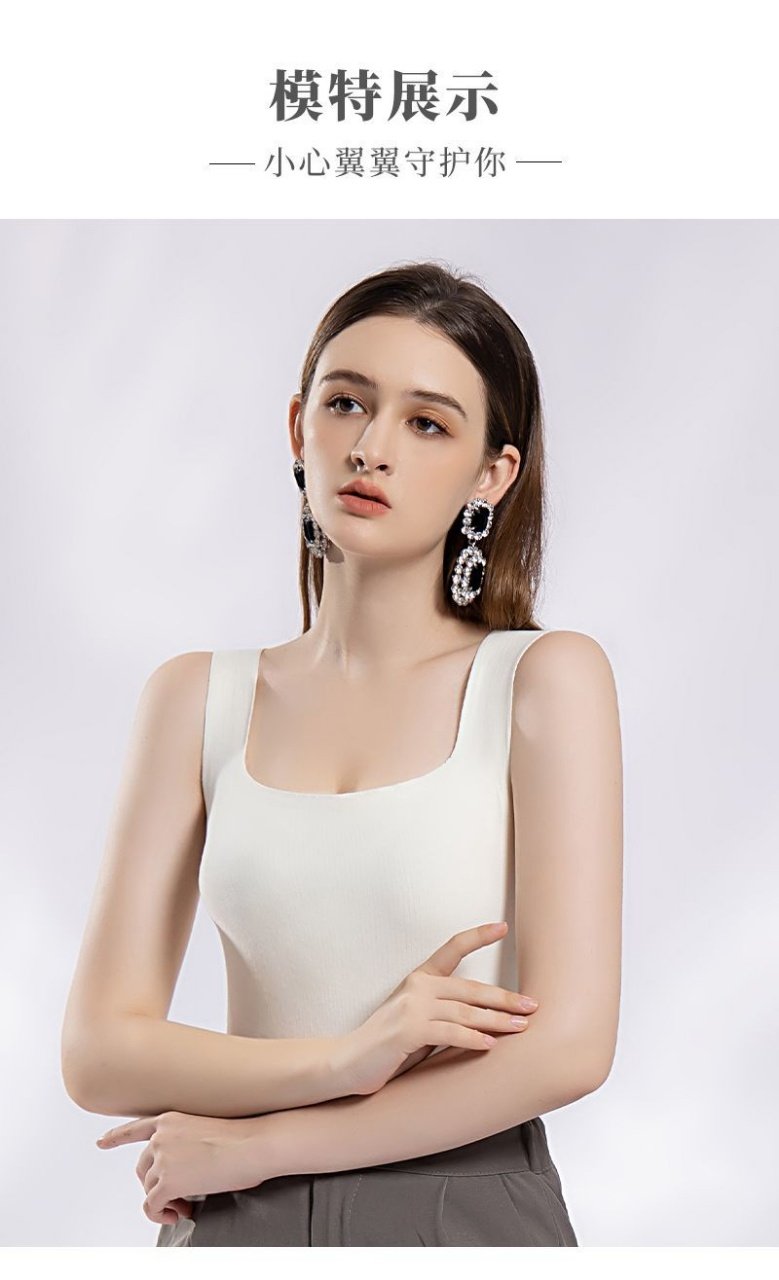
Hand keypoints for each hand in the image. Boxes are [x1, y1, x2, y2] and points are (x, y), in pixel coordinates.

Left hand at [95, 1110, 269, 1225]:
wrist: (253, 1144)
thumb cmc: (242, 1138)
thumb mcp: (207, 1129)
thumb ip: (186, 1144)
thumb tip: (184, 1172)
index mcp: (170, 1119)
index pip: (135, 1128)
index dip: (116, 1137)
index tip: (101, 1142)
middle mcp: (160, 1136)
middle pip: (143, 1169)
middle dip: (158, 1186)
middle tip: (184, 1196)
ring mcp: (162, 1158)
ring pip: (149, 1189)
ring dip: (166, 1201)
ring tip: (189, 1203)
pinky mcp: (167, 1181)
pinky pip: (152, 1206)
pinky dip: (162, 1215)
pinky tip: (180, 1213)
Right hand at [334, 921, 539, 1096]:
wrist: (347, 1062)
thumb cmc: (386, 1045)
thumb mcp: (416, 1020)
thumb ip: (443, 1014)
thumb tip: (485, 1021)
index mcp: (419, 979)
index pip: (452, 949)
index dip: (478, 936)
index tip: (502, 927)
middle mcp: (417, 987)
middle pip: (471, 989)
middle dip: (505, 999)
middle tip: (531, 1005)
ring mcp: (412, 1007)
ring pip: (465, 1012)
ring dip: (497, 1021)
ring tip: (520, 1027)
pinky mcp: (408, 1031)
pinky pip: (449, 1033)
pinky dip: (472, 1040)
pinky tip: (489, 1045)